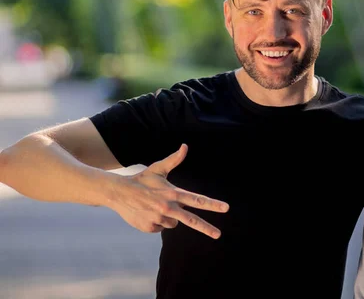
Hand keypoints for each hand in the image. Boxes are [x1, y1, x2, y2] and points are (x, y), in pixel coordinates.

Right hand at [109, 144, 228, 238]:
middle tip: (218, 235)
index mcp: (173, 193)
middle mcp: (168, 207)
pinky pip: (161, 227)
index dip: (212, 204)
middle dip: (206, 228)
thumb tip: (185, 146)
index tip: (226, 208)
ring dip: (169, 217)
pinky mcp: (150, 227)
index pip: (197, 199)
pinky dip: (157, 222)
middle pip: (192, 220)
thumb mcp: (159, 169)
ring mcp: (159, 219)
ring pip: (174, 223)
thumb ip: (174, 160)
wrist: (118, 193)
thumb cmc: (142, 179)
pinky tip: (147, 212)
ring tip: (155, 206)